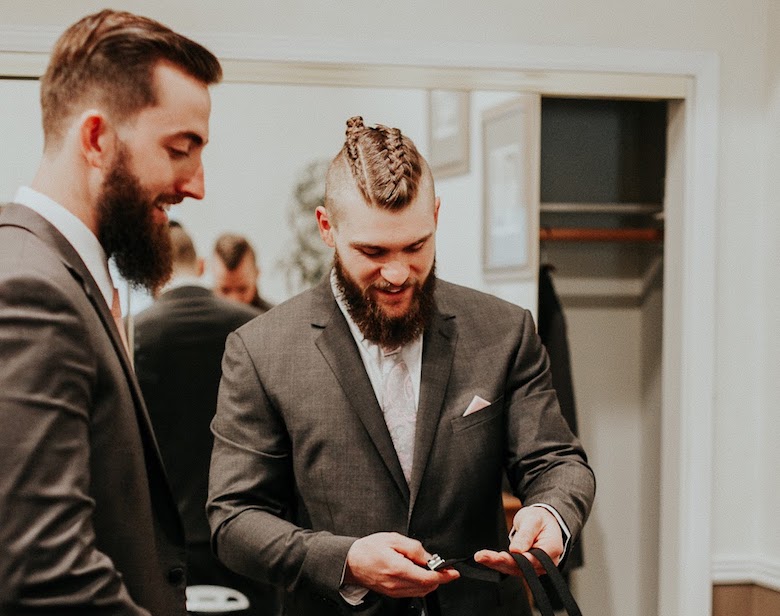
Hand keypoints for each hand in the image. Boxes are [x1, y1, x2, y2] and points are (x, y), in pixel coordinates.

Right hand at [344, 532, 459, 597]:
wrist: (351, 561)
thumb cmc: (369, 548)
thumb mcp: (393, 539)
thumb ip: (414, 548)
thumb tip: (428, 558)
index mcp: (397, 569)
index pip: (427, 578)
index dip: (444, 576)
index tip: (453, 572)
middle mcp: (396, 584)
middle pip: (427, 587)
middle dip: (438, 578)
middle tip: (442, 567)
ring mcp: (393, 591)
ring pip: (420, 592)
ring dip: (430, 582)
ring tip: (429, 569)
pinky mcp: (391, 593)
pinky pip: (412, 593)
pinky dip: (420, 585)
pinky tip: (418, 574)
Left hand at [473, 506, 563, 575]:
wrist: (541, 521)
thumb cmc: (539, 519)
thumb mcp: (533, 520)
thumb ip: (526, 535)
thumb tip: (516, 551)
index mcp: (551, 550)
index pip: (533, 559)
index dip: (516, 560)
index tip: (501, 556)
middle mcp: (544, 564)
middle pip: (521, 567)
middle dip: (501, 562)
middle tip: (482, 556)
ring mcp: (534, 567)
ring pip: (513, 569)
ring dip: (495, 563)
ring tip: (480, 557)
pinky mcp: (524, 567)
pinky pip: (510, 566)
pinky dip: (496, 563)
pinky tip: (484, 558)